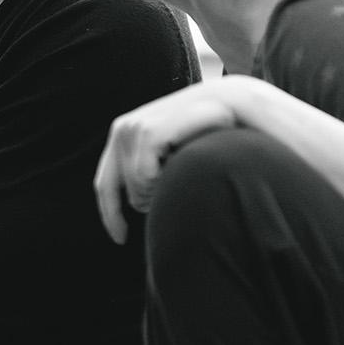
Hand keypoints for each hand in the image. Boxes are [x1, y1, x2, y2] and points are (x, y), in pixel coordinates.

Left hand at [94, 80, 243, 243]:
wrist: (238, 105)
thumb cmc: (211, 136)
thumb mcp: (178, 157)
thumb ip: (156, 173)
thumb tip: (140, 209)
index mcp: (125, 136)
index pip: (105, 183)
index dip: (110, 214)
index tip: (121, 238)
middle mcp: (123, 129)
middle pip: (119, 192)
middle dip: (148, 201)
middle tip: (180, 184)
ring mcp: (132, 128)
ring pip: (135, 188)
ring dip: (161, 190)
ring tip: (186, 167)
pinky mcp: (146, 132)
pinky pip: (144, 178)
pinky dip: (163, 180)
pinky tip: (185, 161)